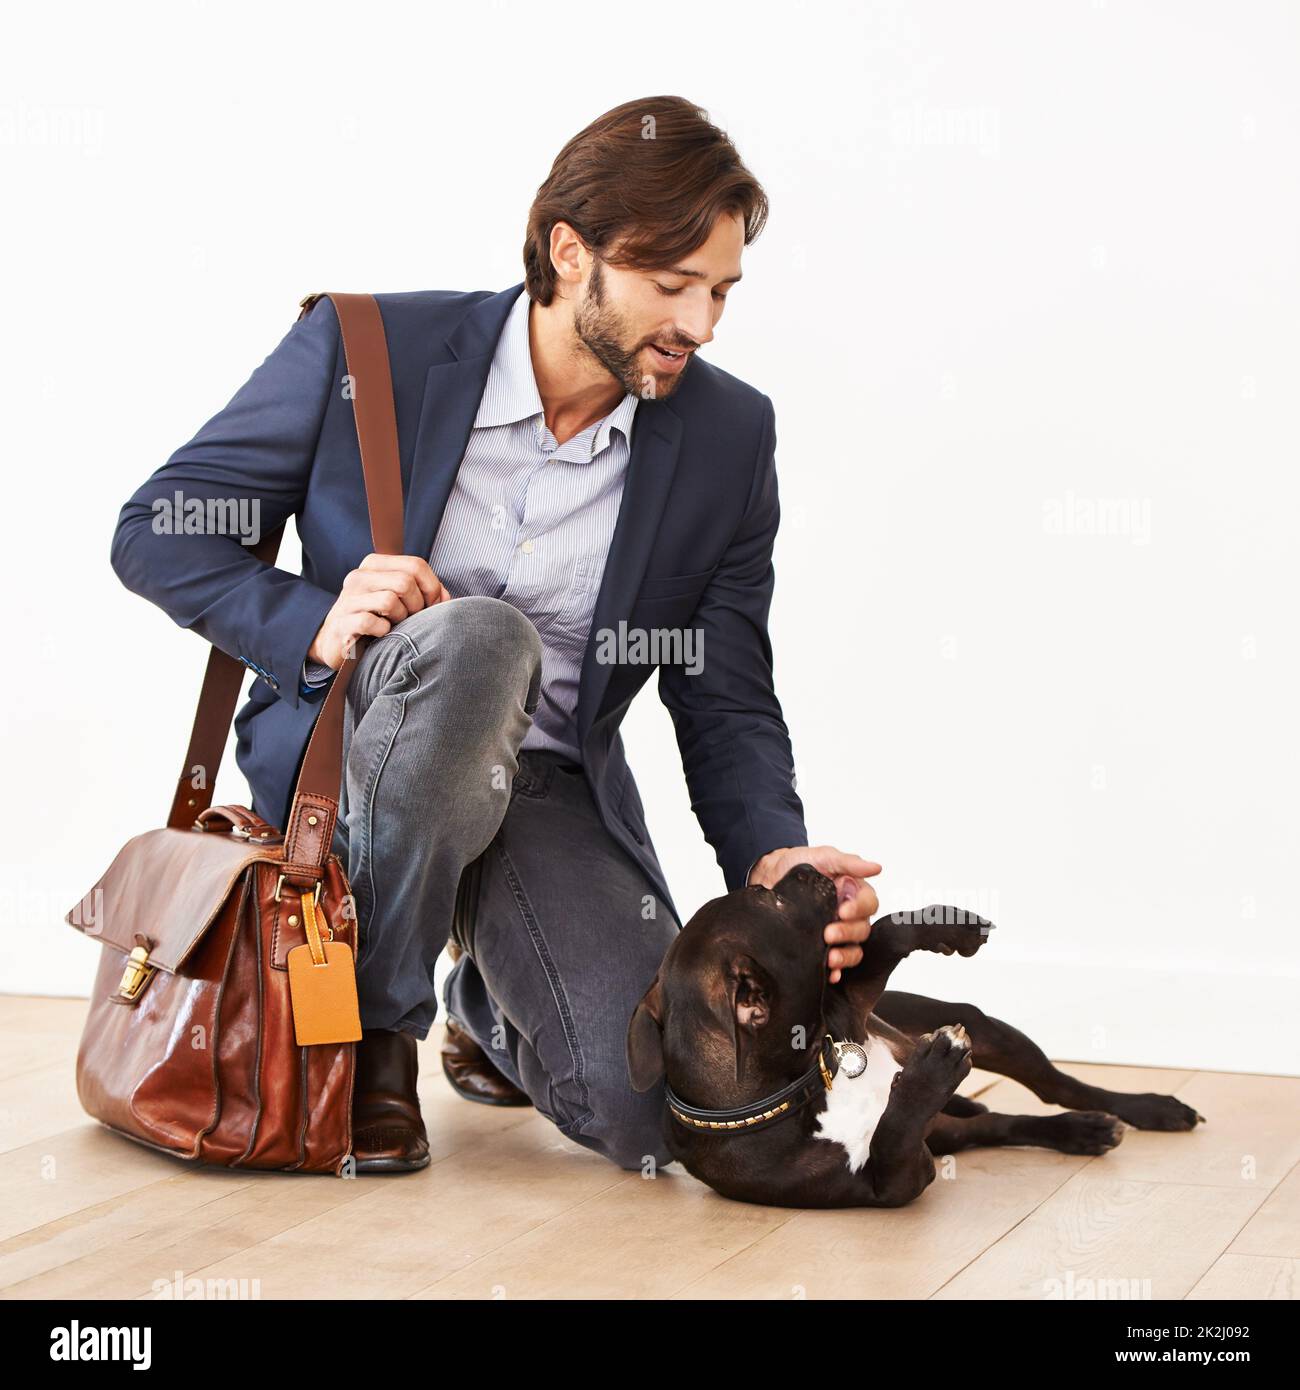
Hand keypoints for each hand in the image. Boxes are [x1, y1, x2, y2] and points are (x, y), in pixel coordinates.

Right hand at [307, 554, 448, 669]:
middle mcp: (359, 576)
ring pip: (390, 601)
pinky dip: (383, 631)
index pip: (416, 565)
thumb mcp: (399, 599)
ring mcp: (348, 598)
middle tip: (412, 618)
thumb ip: (424, 592)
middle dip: (417, 605)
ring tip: (394, 625)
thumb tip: (446, 597)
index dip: (432, 587)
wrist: (337, 642)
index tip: (431, 606)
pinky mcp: (342, 622)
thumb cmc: (376, 618)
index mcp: (375, 564)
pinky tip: (381, 634)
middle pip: (405, 582)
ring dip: (400, 619)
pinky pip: (372, 622)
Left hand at [747, 845, 881, 982]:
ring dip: (845, 956)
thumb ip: (848, 862)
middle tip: (828, 934)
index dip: (860, 909)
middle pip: (862, 929)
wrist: (770, 875)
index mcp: (854, 893)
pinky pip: (838, 964)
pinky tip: (830, 973)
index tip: (843, 910)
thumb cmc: (800, 864)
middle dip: (847, 933)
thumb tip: (876, 868)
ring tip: (829, 958)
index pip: (869, 904)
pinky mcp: (821, 947)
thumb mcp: (823, 857)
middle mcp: (849, 914)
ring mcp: (837, 932)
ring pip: (854, 949)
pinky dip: (837, 970)